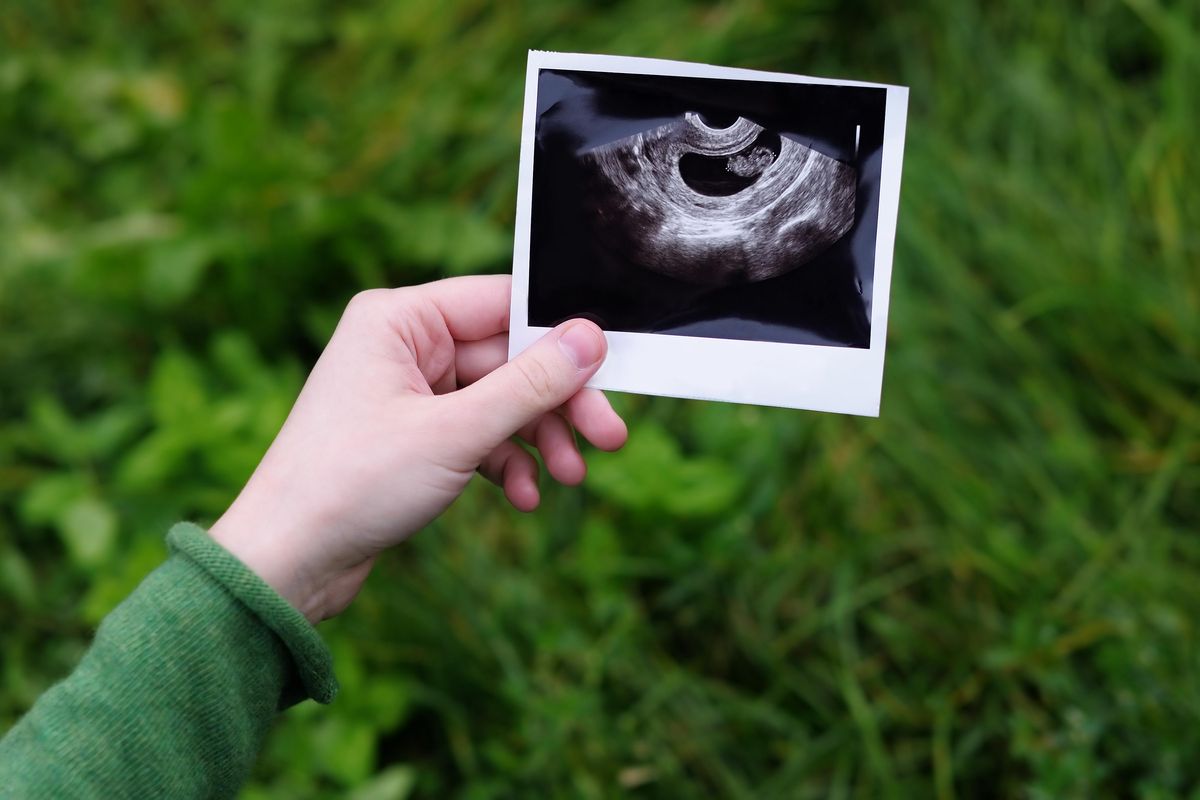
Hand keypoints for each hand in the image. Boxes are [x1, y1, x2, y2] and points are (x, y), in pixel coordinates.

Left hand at [209, 275, 626, 621]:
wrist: (287, 563)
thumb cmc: (349, 485)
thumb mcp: (454, 433)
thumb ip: (529, 385)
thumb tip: (589, 339)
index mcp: (399, 319)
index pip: (501, 303)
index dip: (559, 335)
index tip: (610, 367)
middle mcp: (403, 346)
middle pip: (509, 358)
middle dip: (558, 403)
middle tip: (609, 437)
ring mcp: (409, 393)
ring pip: (499, 401)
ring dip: (538, 439)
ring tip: (569, 477)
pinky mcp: (413, 436)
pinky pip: (478, 435)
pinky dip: (505, 462)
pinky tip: (524, 497)